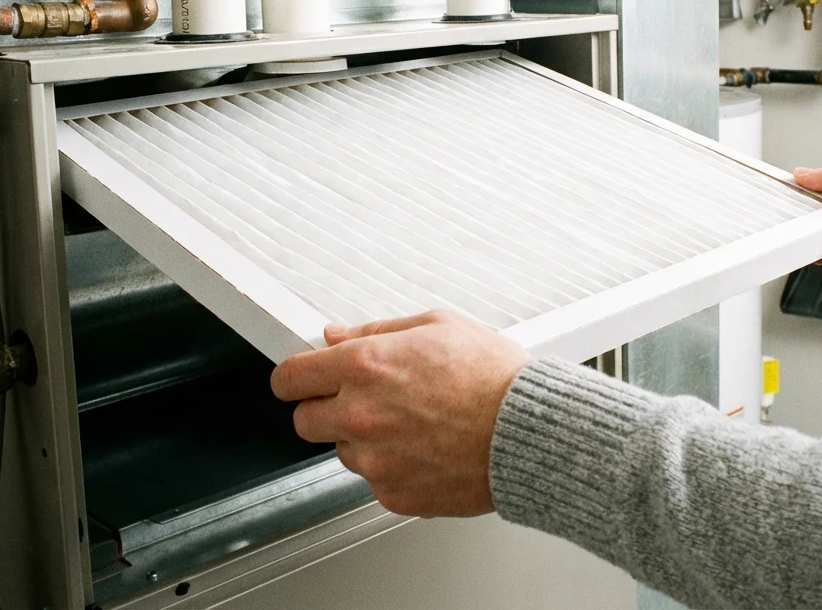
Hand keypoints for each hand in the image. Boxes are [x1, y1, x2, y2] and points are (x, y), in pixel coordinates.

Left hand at [270, 310, 530, 517]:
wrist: (531, 432)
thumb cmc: (496, 377)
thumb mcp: (437, 326)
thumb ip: (376, 331)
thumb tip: (336, 337)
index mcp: (365, 366)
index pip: (290, 377)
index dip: (296, 377)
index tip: (303, 380)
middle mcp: (360, 416)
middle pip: (304, 421)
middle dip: (325, 409)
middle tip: (364, 401)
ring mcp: (376, 461)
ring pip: (344, 452)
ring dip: (365, 440)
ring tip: (415, 425)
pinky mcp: (394, 494)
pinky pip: (377, 481)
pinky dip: (395, 468)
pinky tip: (428, 449)